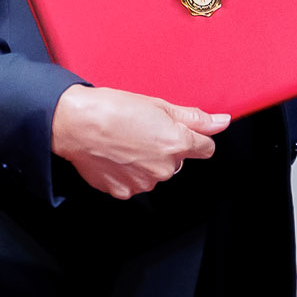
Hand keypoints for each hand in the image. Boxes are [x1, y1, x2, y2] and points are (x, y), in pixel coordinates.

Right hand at [51, 85, 226, 199]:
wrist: (75, 123)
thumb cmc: (112, 109)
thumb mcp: (158, 105)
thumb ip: (194, 118)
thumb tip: (222, 122)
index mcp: (177, 144)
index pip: (205, 148)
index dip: (193, 136)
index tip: (178, 130)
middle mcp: (164, 168)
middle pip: (177, 161)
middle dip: (165, 148)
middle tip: (142, 130)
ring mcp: (143, 183)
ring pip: (155, 173)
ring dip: (146, 161)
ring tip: (124, 142)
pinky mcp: (123, 192)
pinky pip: (134, 183)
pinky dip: (127, 172)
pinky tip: (115, 156)